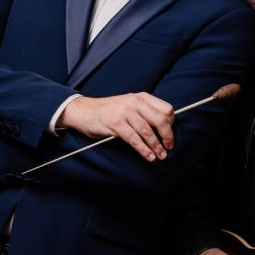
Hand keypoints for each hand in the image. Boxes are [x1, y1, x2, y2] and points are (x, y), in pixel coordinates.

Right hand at [58, 93, 173, 161]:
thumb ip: (144, 111)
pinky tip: (148, 156)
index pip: (166, 109)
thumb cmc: (108, 111)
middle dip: (168, 136)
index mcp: (141, 97)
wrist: (84, 111)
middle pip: (161, 120)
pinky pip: (135, 139)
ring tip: (160, 155)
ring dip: (156, 146)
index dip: (171, 123)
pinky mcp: (116, 124)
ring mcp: (125, 112)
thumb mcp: (129, 104)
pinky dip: (144, 150)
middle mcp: (135, 102)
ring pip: (148, 132)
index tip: (170, 134)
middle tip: (169, 147)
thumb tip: (164, 127)